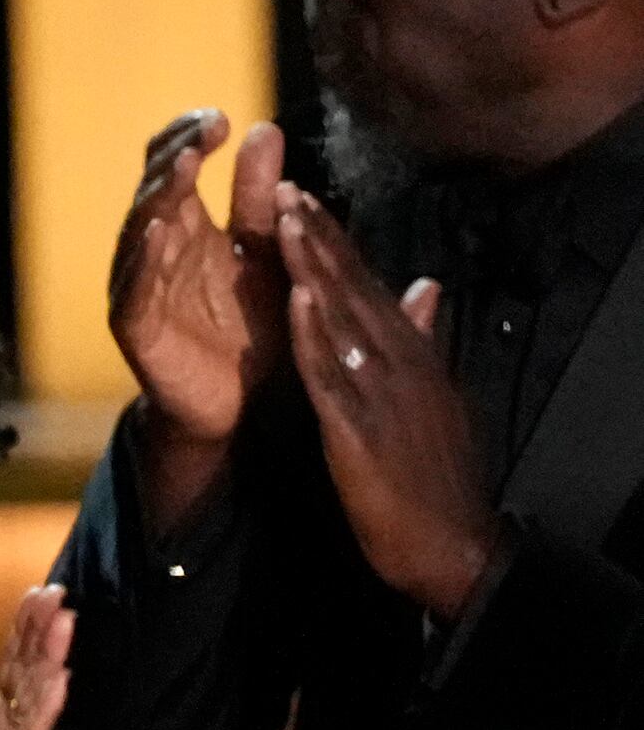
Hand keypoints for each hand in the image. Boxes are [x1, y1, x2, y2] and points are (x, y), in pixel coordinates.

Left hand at [0, 586, 71, 729]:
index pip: (12, 658)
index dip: (24, 627)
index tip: (37, 593)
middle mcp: (7, 719)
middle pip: (30, 667)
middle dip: (44, 632)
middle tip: (58, 596)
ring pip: (37, 694)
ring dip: (52, 659)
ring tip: (66, 624)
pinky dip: (45, 707)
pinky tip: (60, 680)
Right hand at [110, 109, 292, 449]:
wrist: (246, 404)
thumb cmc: (255, 326)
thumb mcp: (268, 250)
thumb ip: (260, 197)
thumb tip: (263, 128)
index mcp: (187, 227)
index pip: (173, 167)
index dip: (189, 139)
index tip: (222, 119)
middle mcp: (156, 252)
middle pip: (153, 192)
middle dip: (174, 159)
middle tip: (202, 134)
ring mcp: (142, 289)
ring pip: (139, 233)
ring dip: (158, 198)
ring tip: (182, 167)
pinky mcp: (138, 330)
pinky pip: (133, 291)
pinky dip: (141, 262)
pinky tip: (158, 231)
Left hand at [279, 187, 501, 615]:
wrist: (447, 542)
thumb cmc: (431, 474)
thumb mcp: (430, 398)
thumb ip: (422, 340)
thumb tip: (426, 288)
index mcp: (408, 354)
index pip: (367, 287)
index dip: (335, 244)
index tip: (303, 203)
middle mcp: (398, 361)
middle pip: (352, 289)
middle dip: (317, 238)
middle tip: (281, 188)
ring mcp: (380, 392)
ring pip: (339, 318)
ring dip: (312, 267)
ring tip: (284, 220)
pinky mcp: (359, 429)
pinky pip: (331, 375)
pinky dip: (315, 335)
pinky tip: (297, 300)